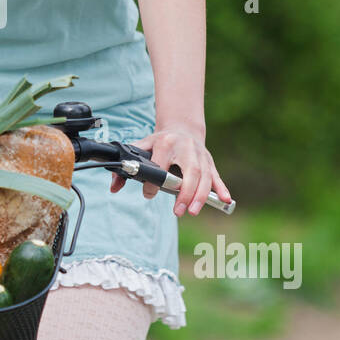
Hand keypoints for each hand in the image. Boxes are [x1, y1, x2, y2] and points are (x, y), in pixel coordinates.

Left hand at [109, 121, 231, 215]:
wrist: (182, 127)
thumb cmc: (160, 141)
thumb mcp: (142, 146)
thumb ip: (128, 165)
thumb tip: (114, 188)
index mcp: (166, 143)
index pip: (161, 165)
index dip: (154, 182)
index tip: (148, 194)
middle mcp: (186, 148)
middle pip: (190, 171)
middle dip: (185, 192)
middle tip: (178, 211)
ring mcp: (200, 155)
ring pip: (205, 176)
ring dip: (201, 195)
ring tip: (193, 211)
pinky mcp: (210, 162)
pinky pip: (217, 176)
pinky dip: (222, 189)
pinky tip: (226, 201)